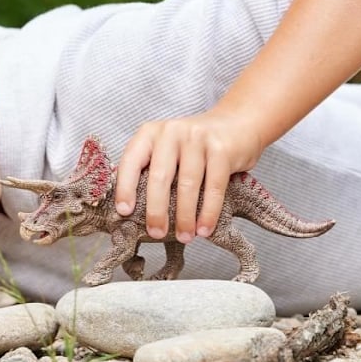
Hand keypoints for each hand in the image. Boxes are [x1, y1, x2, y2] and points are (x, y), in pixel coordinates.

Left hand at [115, 110, 262, 242]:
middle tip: (156, 234)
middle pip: (160, 176)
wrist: (235, 124)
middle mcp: (171, 132)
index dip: (125, 188)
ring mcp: (197, 138)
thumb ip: (149, 170)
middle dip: (156, 210)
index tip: (125, 212)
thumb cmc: (192, 147)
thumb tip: (131, 211)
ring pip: (187, 184)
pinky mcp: (222, 150)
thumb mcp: (165, 149)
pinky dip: (209, 212)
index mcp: (150, 133)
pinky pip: (213, 187)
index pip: (131, 161)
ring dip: (184, 216)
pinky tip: (204, 229)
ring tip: (184, 237)